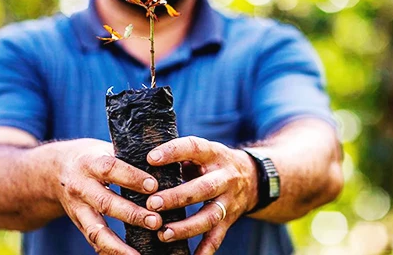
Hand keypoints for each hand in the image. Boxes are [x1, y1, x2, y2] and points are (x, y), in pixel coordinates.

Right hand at [53, 138, 161, 253]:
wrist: (55, 171)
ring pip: (96, 230)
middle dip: (132, 214)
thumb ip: (130, 156)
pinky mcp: (79, 224)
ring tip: (140, 254)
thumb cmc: (94, 157)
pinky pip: (94, 242)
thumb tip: (167, 160)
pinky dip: (110, 253)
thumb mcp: (106, 149)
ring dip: (119, 245)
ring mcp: (77, 208)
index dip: (132, 177)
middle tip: (156, 221)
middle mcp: (81, 187)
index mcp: (90, 163)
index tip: (154, 186)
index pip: (111, 169)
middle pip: (106, 203)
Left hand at [145, 136, 257, 254]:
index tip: (150, 159)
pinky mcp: (229, 219)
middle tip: (151, 204)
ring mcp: (228, 200)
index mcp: (213, 154)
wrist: (252, 177)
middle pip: (204, 188)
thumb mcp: (201, 153)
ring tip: (163, 234)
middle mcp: (224, 177)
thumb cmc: (212, 163)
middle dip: (177, 197)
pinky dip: (205, 250)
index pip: (194, 148)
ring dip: (186, 227)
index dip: (173, 152)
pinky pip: (218, 237)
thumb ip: (178, 156)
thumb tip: (140, 161)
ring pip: (210, 216)